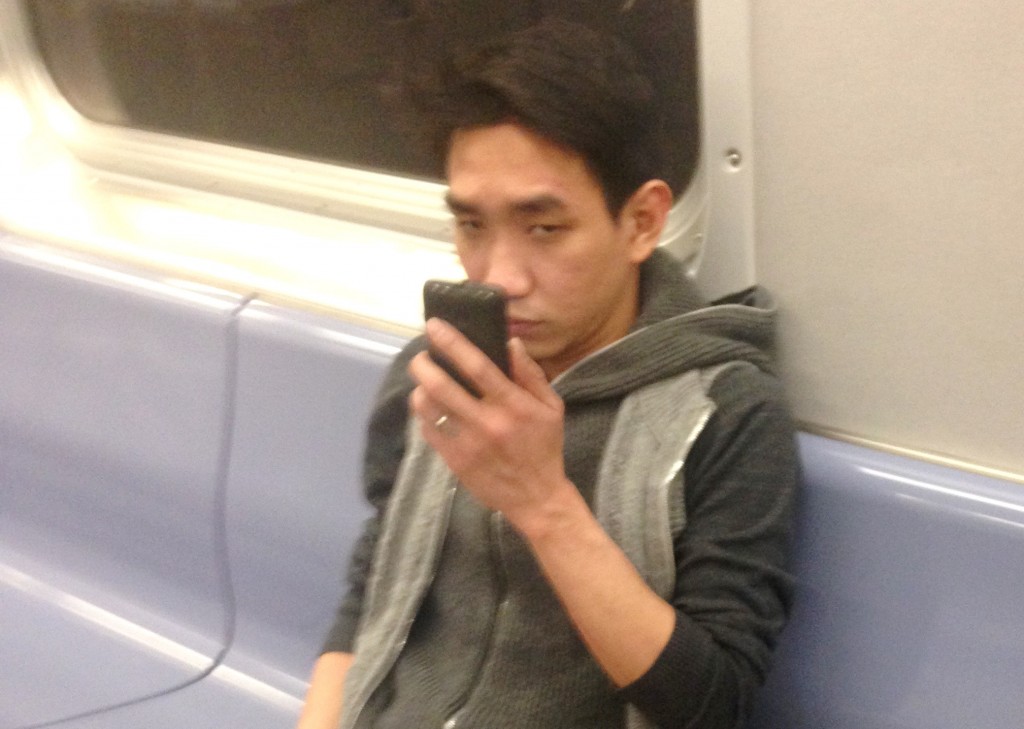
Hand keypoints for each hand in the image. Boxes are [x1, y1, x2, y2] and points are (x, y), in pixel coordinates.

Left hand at [408, 318, 570, 528]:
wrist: (536, 498)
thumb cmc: (544, 446)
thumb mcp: (551, 407)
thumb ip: (530, 374)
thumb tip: (510, 342)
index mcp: (514, 406)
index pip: (477, 366)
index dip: (452, 343)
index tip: (434, 326)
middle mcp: (487, 423)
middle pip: (442, 386)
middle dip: (423, 364)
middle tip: (419, 356)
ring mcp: (467, 444)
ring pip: (428, 408)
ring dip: (420, 389)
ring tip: (423, 381)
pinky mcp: (454, 461)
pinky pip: (428, 430)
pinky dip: (425, 414)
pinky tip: (431, 408)